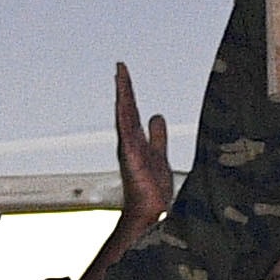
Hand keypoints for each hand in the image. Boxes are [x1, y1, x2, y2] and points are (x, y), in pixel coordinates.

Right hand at [110, 62, 170, 225]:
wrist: (149, 213)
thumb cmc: (151, 190)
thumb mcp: (159, 154)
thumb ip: (157, 136)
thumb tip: (156, 117)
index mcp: (136, 141)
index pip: (132, 110)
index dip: (129, 91)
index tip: (124, 73)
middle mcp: (129, 142)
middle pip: (126, 108)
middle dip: (124, 86)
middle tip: (120, 66)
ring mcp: (128, 148)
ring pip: (124, 115)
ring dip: (123, 94)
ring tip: (120, 74)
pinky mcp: (130, 156)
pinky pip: (126, 129)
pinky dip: (123, 113)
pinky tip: (122, 99)